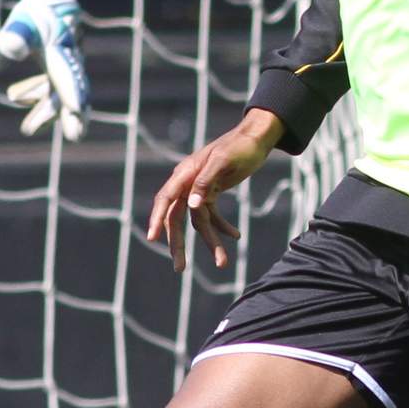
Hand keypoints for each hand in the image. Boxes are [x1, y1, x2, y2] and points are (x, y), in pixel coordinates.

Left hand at [0, 0, 90, 141]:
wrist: (47, 1)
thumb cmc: (34, 13)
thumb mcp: (22, 21)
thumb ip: (15, 35)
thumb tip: (10, 49)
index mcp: (63, 49)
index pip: (69, 75)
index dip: (74, 93)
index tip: (78, 109)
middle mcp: (70, 61)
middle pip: (71, 91)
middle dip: (70, 113)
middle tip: (76, 136)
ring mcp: (66, 68)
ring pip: (60, 93)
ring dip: (47, 110)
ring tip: (28, 128)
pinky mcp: (59, 71)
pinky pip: (53, 89)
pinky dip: (38, 98)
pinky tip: (16, 99)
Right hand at [142, 111, 283, 269]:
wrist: (256, 138)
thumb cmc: (240, 146)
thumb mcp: (224, 162)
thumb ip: (205, 182)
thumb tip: (190, 206)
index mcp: (186, 173)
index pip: (166, 199)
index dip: (157, 219)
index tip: (152, 238)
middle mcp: (188, 183)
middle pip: (177, 218)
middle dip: (178, 244)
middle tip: (180, 269)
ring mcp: (199, 190)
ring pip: (198, 222)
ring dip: (210, 242)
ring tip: (222, 264)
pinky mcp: (212, 193)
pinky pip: (212, 216)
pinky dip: (222, 228)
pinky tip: (236, 237)